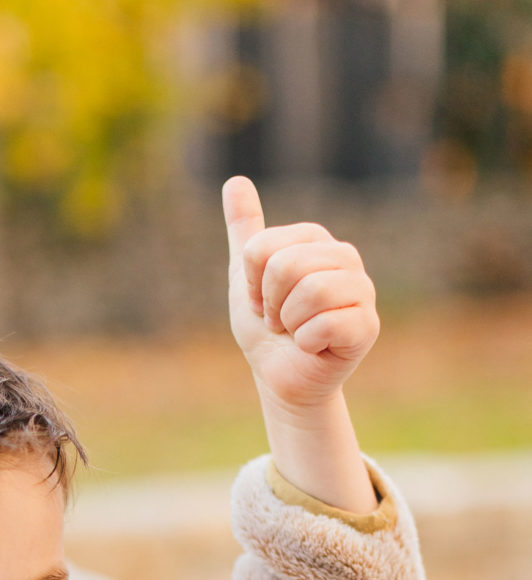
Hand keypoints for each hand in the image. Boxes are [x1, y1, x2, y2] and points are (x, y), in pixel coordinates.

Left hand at [223, 175, 379, 411]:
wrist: (281, 377)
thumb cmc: (268, 328)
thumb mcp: (245, 277)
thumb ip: (244, 231)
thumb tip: (234, 180)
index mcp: (315, 239)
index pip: (262, 249)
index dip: (253, 285)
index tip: (264, 302)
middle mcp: (345, 257)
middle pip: (286, 267)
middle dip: (271, 304)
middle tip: (280, 321)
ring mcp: (362, 290)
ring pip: (311, 291)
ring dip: (290, 323)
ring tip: (297, 331)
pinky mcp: (368, 326)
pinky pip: (326, 324)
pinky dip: (307, 343)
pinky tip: (315, 347)